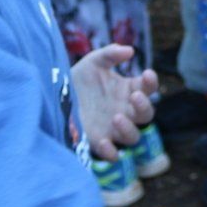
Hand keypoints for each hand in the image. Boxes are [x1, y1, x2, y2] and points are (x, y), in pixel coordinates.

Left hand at [71, 45, 156, 161]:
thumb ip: (110, 54)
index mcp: (128, 91)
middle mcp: (126, 111)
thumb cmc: (78, 80)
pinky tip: (103, 141)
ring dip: (128, 129)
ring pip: (133, 137)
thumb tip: (130, 50)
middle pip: (146, 115)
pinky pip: (112, 155)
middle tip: (134, 96)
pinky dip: (111, 152)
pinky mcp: (99, 143)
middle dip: (144, 106)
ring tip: (116, 117)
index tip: (147, 74)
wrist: (54, 98)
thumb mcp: (93, 62)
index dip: (151, 82)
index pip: (148, 88)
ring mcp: (113, 130)